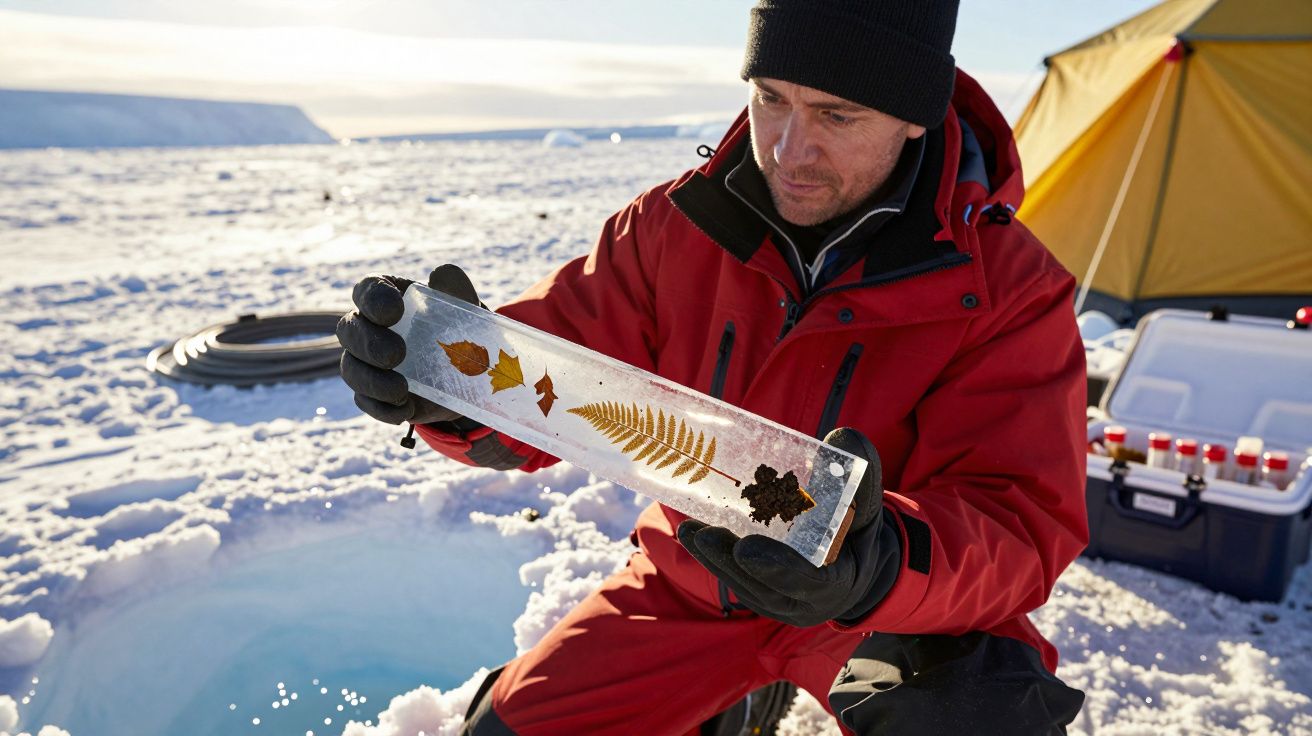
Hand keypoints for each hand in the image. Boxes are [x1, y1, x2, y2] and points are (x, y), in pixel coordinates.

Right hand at [337, 264, 480, 424]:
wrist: (469, 372)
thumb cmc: (459, 327)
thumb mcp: (463, 308)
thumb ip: (455, 289)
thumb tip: (443, 273)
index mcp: (386, 297)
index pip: (366, 290)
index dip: (373, 299)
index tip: (394, 312)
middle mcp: (367, 327)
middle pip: (348, 330)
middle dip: (367, 343)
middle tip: (397, 354)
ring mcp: (366, 362)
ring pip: (351, 369)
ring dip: (372, 381)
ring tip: (401, 391)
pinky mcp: (374, 394)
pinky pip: (366, 402)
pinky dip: (383, 408)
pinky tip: (404, 410)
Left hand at [678, 427, 896, 627]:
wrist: (850, 562)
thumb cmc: (858, 530)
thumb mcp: (866, 504)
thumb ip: (860, 473)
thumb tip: (842, 437)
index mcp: (838, 584)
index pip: (810, 582)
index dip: (777, 566)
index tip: (747, 547)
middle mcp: (805, 603)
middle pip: (763, 587)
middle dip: (730, 561)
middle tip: (704, 533)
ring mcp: (779, 602)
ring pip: (742, 583)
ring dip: (713, 557)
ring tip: (689, 529)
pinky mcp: (759, 594)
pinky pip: (734, 578)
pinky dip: (713, 557)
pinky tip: (692, 534)